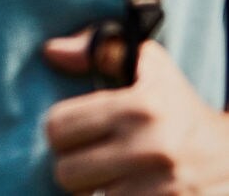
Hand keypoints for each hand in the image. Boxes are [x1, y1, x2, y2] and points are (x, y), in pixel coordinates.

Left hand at [43, 27, 228, 193]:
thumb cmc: (179, 106)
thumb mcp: (149, 65)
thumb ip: (99, 49)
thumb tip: (52, 52)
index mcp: (139, 108)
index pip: (58, 127)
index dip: (60, 130)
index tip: (75, 131)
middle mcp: (149, 150)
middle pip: (66, 172)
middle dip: (73, 164)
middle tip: (89, 157)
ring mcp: (160, 190)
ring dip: (93, 191)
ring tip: (111, 175)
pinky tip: (126, 190)